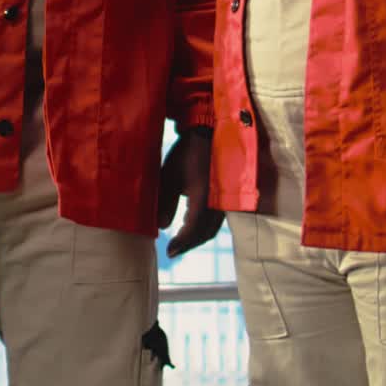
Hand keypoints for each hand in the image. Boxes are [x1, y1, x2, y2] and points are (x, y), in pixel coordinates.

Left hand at [158, 130, 223, 256]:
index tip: (169, 252)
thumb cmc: (187, 152)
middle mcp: (217, 202)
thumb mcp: (170, 174)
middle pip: (205, 233)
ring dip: (197, 237)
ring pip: (212, 227)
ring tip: (181, 242)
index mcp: (204, 198)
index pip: (193, 229)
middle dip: (189, 244)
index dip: (181, 243)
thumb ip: (165, 201)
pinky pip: (217, 219)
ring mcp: (223, 199)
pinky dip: (204, 227)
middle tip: (174, 250)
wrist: (208, 133)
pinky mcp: (225, 195)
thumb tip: (160, 226)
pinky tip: (193, 226)